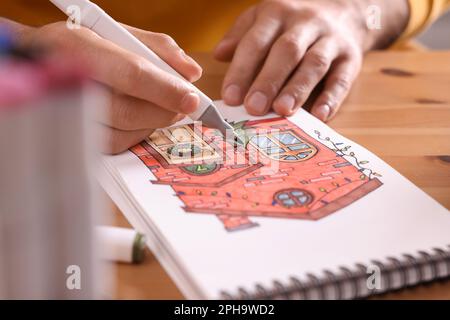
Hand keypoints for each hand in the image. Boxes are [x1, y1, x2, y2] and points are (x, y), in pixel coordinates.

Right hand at [25, 22, 202, 153]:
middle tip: (182, 106)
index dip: (166, 90)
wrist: (37, 60)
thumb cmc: (83, 45)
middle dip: (163, 111)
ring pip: (121, 133)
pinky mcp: (71, 135)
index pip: (131, 74)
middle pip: (127, 110)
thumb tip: (191, 73)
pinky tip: (141, 119)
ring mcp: (65, 113)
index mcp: (81, 47)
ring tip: (161, 109)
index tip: (191, 99)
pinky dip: (135, 134)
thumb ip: (159, 49)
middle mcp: (68, 82)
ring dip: (151, 124)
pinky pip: (112, 144)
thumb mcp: (118, 32)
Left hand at [214, 0, 366, 120]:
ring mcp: (331, 40)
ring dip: (298, 88)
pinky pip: (343, 78)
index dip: (242, 70)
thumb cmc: (293, 23)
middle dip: (268, 81)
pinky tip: (320, 115)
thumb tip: (219, 54)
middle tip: (254, 107)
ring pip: (315, 63)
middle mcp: (305, 24)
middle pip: (286, 52)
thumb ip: (241, 36)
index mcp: (277, 14)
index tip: (230, 97)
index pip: (256, 42)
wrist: (344, 10)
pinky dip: (332, 98)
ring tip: (283, 111)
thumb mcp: (264, 18)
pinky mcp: (351, 58)